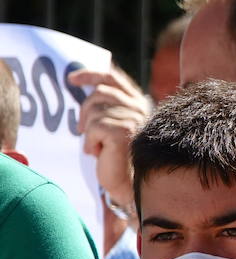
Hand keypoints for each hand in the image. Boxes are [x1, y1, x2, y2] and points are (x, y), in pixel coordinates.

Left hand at [72, 67, 151, 210]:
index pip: (113, 78)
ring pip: (94, 112)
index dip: (91, 75)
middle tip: (83, 130)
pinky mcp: (122, 131)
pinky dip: (90, 143)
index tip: (72, 79)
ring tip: (100, 146)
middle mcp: (139, 107)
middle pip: (98, 93)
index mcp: (139, 103)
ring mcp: (132, 118)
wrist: (131, 183)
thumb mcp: (114, 126)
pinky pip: (92, 128)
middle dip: (85, 112)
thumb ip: (108, 107)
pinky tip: (100, 153)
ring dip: (90, 132)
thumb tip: (87, 87)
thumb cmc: (120, 157)